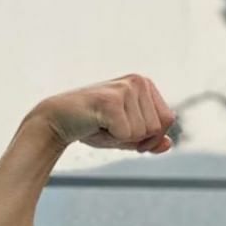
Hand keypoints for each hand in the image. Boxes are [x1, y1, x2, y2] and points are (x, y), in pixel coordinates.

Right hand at [34, 73, 176, 151]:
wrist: (57, 120)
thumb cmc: (94, 126)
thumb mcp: (128, 136)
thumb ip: (150, 140)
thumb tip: (168, 144)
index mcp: (146, 84)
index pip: (168, 120)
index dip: (151, 136)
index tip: (126, 130)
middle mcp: (138, 81)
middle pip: (158, 127)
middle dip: (136, 138)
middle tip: (111, 126)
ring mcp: (125, 88)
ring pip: (143, 132)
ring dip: (121, 137)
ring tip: (103, 123)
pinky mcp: (111, 100)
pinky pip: (127, 134)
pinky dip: (111, 138)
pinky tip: (96, 124)